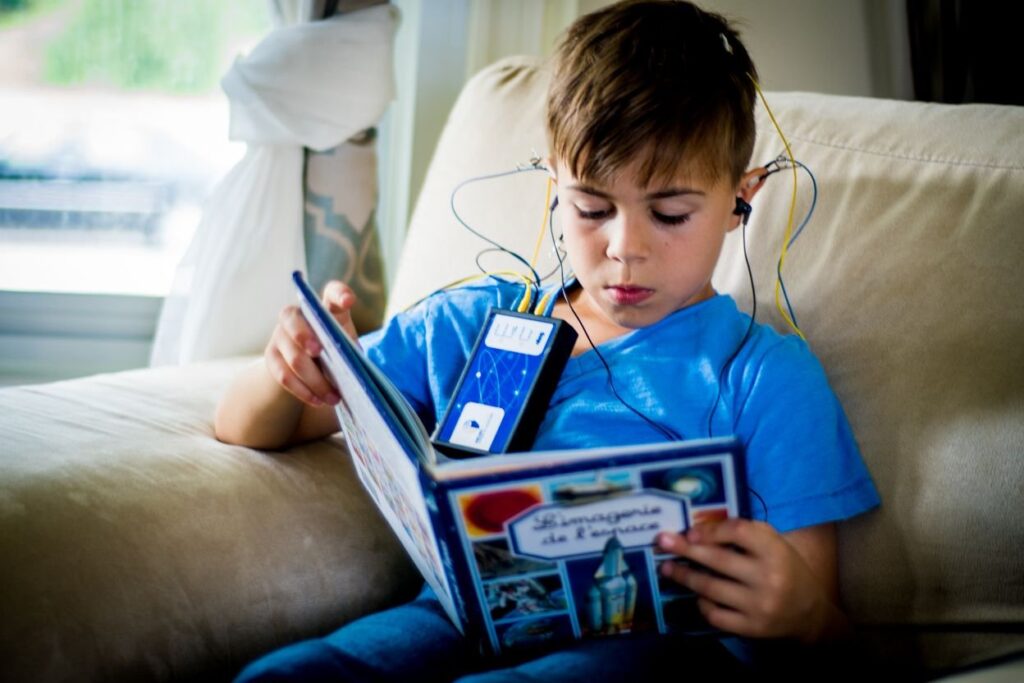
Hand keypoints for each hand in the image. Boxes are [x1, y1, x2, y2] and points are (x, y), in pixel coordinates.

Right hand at [264, 280, 359, 407]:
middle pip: (293, 318)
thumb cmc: (335, 352)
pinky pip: (284, 375)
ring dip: (315, 379)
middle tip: (319, 351)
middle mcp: (297, 315)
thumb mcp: (346, 346)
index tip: (348, 301)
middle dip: (304, 335)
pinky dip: (303, 391)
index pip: (332, 293)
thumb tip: (356, 368)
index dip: (339, 294)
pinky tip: (318, 400)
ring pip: (293, 356)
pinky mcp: (271, 357)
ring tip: (334, 397)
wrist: (307, 368)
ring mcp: (280, 335)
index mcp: (325, 308)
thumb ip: (349, 349)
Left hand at [656, 520, 842, 641]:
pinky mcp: (751, 628)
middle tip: (662, 542)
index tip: (690, 531)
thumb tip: (700, 529)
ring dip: (685, 576)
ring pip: (711, 588)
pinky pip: (715, 614)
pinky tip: (697, 594)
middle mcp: (768, 578)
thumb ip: (745, 533)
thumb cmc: (785, 570)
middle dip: (685, 549)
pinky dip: (702, 602)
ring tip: (668, 569)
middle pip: (718, 559)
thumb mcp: (775, 544)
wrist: (810, 614)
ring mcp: (758, 605)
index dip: (711, 530)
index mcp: (775, 551)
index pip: (739, 532)